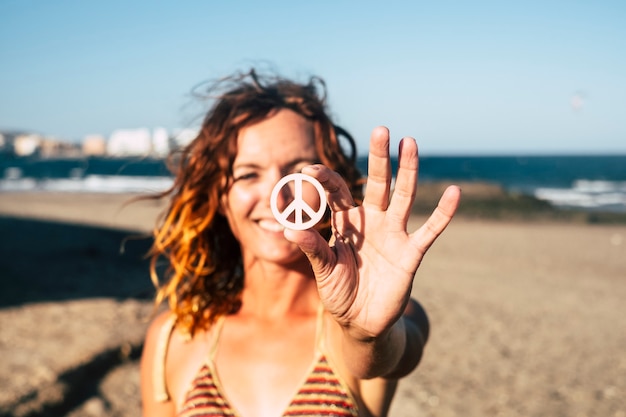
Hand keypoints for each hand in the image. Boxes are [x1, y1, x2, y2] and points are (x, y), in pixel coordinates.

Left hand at [284, 127, 460, 339]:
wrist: (361, 320)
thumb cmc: (339, 290)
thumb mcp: (323, 270)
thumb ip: (313, 249)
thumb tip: (290, 230)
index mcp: (347, 221)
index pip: (337, 192)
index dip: (326, 180)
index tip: (309, 171)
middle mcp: (372, 220)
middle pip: (378, 183)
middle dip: (379, 158)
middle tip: (381, 130)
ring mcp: (394, 234)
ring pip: (403, 197)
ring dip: (408, 172)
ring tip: (410, 143)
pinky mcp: (411, 253)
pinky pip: (430, 230)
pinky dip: (443, 213)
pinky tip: (454, 192)